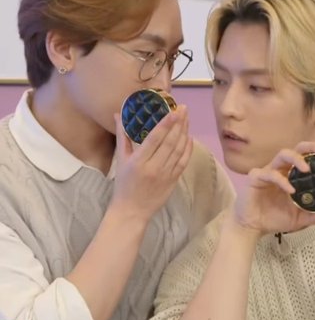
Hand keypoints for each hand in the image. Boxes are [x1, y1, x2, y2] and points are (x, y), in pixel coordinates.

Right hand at [110, 105, 192, 221]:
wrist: (132, 211)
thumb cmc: (124, 184)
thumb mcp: (120, 160)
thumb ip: (122, 136)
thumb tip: (119, 114)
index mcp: (138, 161)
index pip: (155, 139)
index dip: (166, 124)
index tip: (174, 110)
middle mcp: (154, 167)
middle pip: (170, 142)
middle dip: (178, 124)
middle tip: (184, 108)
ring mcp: (166, 174)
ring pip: (179, 150)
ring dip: (185, 133)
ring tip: (187, 118)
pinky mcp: (173, 180)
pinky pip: (183, 162)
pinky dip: (188, 149)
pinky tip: (189, 137)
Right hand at [234, 142, 314, 237]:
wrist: (251, 227)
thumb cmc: (273, 219)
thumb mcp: (297, 220)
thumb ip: (312, 216)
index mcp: (292, 175)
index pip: (310, 159)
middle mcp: (282, 169)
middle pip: (297, 149)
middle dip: (312, 147)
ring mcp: (268, 171)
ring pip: (283, 154)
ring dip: (297, 159)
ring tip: (308, 169)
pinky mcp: (256, 177)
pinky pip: (270, 174)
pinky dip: (282, 180)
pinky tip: (291, 190)